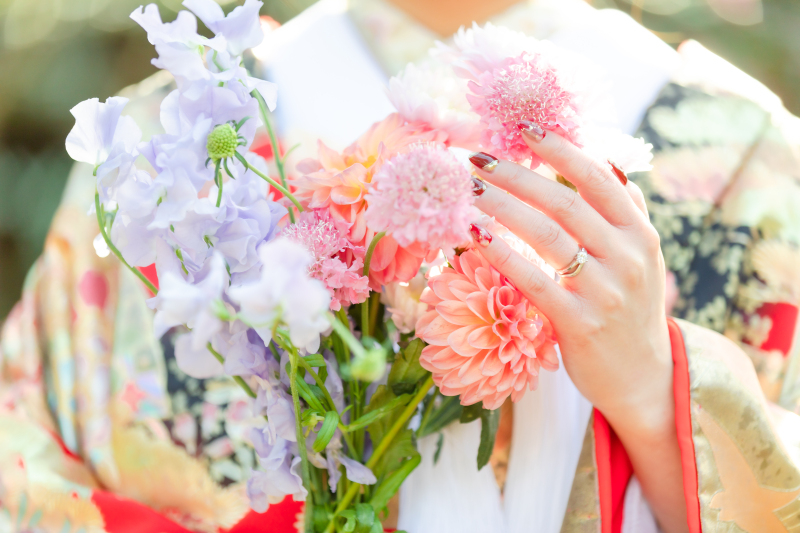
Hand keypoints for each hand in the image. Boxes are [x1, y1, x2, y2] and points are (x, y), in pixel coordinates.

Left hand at [468, 125, 686, 531]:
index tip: (524, 128)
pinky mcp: (580, 324)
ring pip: (547, 235)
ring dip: (502, 206)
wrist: (645, 378)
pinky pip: (533, 280)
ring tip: (469, 190)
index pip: (599, 177)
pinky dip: (502, 253)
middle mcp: (628, 256)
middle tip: (477, 158)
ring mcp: (606, 291)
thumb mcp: (641, 259)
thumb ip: (625, 213)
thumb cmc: (631, 311)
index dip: (560, 149)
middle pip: (564, 201)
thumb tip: (608, 163)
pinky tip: (475, 235)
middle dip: (517, 175)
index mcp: (640, 233)